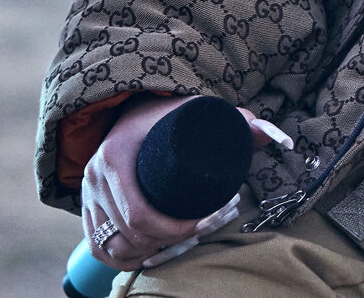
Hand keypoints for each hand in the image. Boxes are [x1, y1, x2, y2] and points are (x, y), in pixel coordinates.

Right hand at [80, 95, 283, 270]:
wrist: (135, 106)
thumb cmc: (168, 113)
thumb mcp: (198, 111)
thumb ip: (237, 121)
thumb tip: (275, 138)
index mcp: (115, 155)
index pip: (140, 214)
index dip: (173, 229)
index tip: (202, 221)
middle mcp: (93, 176)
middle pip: (127, 234)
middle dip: (165, 241)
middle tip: (196, 232)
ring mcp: (87, 192)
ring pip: (110, 245)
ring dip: (142, 253)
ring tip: (175, 243)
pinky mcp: (87, 205)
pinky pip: (97, 245)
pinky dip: (120, 257)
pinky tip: (145, 254)